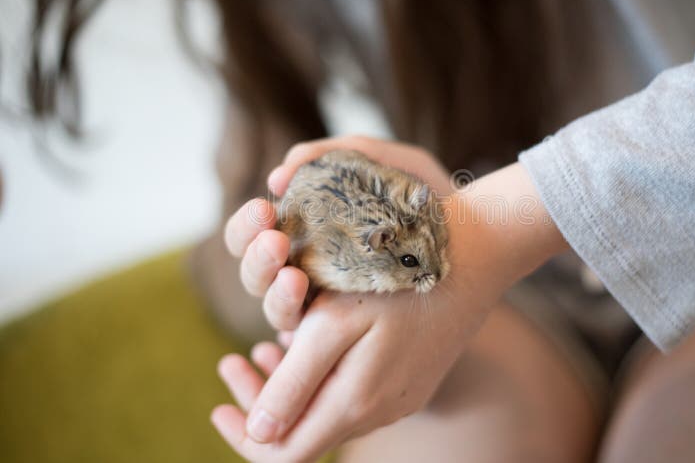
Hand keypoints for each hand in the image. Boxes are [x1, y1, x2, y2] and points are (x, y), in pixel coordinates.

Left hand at [212, 136, 565, 460]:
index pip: (284, 454)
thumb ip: (295, 383)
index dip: (244, 436)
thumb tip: (258, 435)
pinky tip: (308, 341)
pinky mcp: (410, 377)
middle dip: (260, 401)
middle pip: (304, 432)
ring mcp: (399, 396)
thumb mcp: (335, 324)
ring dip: (289, 386)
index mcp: (355, 403)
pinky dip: (320, 374)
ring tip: (262, 348)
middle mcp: (378, 410)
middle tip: (232, 363)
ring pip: (327, 410)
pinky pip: (352, 391)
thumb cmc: (396, 279)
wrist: (472, 256)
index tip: (218, 401)